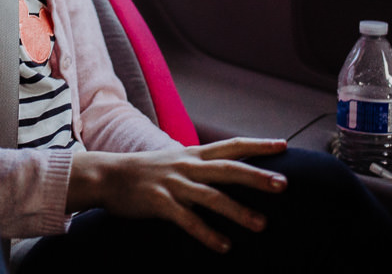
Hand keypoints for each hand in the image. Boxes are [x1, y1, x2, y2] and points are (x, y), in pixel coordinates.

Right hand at [67, 137, 287, 252]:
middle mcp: (187, 166)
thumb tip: (225, 169)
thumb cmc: (144, 171)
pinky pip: (188, 221)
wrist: (106, 175)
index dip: (257, 145)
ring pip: (212, 197)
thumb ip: (199, 164)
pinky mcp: (160, 203)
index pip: (232, 146)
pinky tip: (224, 246)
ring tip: (262, 225)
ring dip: (238, 211)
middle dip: (257, 176)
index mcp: (193, 154)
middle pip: (229, 169)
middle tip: (284, 185)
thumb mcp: (175, 160)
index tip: (284, 145)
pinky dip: (207, 234)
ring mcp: (174, 184)